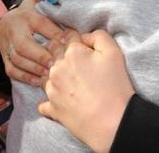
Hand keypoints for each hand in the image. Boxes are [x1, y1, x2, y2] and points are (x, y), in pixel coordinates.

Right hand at [0, 0, 64, 85]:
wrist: (6, 22)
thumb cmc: (31, 13)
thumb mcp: (39, 2)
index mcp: (25, 15)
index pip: (40, 23)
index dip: (54, 33)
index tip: (68, 42)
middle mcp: (13, 29)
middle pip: (23, 45)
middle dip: (41, 56)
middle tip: (57, 64)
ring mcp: (5, 45)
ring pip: (17, 59)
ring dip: (34, 69)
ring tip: (51, 74)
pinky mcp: (3, 58)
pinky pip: (11, 70)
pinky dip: (24, 77)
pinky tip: (38, 81)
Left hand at [39, 30, 135, 152]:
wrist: (112, 122)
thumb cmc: (115, 87)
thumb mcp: (114, 53)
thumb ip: (98, 36)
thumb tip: (84, 36)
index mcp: (72, 53)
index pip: (69, 36)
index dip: (76, 38)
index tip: (82, 45)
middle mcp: (57, 68)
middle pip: (55, 53)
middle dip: (63, 54)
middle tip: (76, 62)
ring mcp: (52, 89)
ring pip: (47, 75)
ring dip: (55, 75)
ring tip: (70, 81)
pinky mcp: (52, 108)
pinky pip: (44, 102)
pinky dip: (50, 100)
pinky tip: (61, 100)